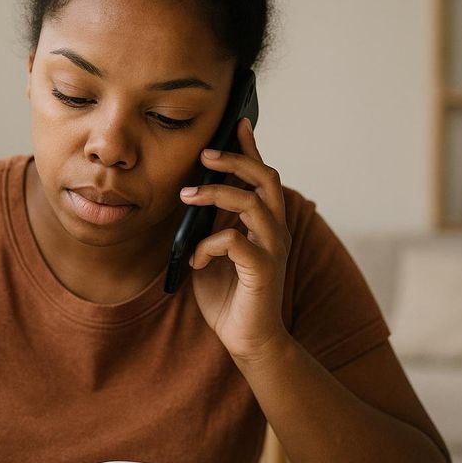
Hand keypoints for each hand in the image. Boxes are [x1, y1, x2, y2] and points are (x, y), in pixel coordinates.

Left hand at [180, 116, 292, 361]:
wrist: (247, 341)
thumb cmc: (228, 296)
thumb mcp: (212, 252)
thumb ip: (208, 225)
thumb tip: (189, 198)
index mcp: (264, 223)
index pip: (262, 176)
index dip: (251, 148)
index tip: (237, 122)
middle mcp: (274, 231)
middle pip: (266, 179)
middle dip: (236, 160)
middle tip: (205, 155)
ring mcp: (272, 249)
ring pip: (252, 203)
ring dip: (216, 195)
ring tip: (187, 197)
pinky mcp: (262, 270)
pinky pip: (235, 241)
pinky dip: (210, 244)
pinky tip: (197, 260)